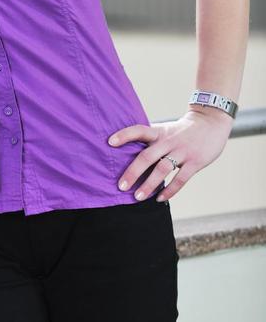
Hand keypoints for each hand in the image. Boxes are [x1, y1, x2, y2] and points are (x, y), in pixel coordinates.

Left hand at [107, 108, 233, 202]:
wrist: (212, 122)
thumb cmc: (183, 130)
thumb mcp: (166, 130)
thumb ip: (152, 141)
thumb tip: (129, 155)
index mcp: (159, 132)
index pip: (138, 130)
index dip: (124, 135)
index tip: (109, 142)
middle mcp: (168, 141)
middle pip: (147, 156)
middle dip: (133, 172)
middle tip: (121, 186)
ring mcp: (182, 151)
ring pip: (162, 169)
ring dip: (149, 185)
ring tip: (138, 197)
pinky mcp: (195, 162)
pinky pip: (180, 179)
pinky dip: (169, 191)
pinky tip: (159, 199)